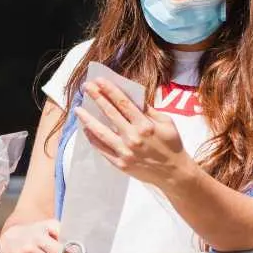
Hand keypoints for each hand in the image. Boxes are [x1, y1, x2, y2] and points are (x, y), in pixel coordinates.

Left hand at [74, 78, 192, 186]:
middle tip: (86, 87)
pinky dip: (93, 139)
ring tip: (78, 110)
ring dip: (88, 120)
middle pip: (110, 114)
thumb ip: (149, 110)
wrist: (174, 173)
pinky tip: (86, 130)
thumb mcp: (166, 122)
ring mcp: (125, 152)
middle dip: (97, 98)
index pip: (123, 103)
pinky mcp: (120, 164)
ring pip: (101, 132)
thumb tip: (133, 96)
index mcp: (145, 125)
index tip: (99, 80)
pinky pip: (102, 149)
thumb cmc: (171, 144)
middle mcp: (133, 137)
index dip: (109, 90)